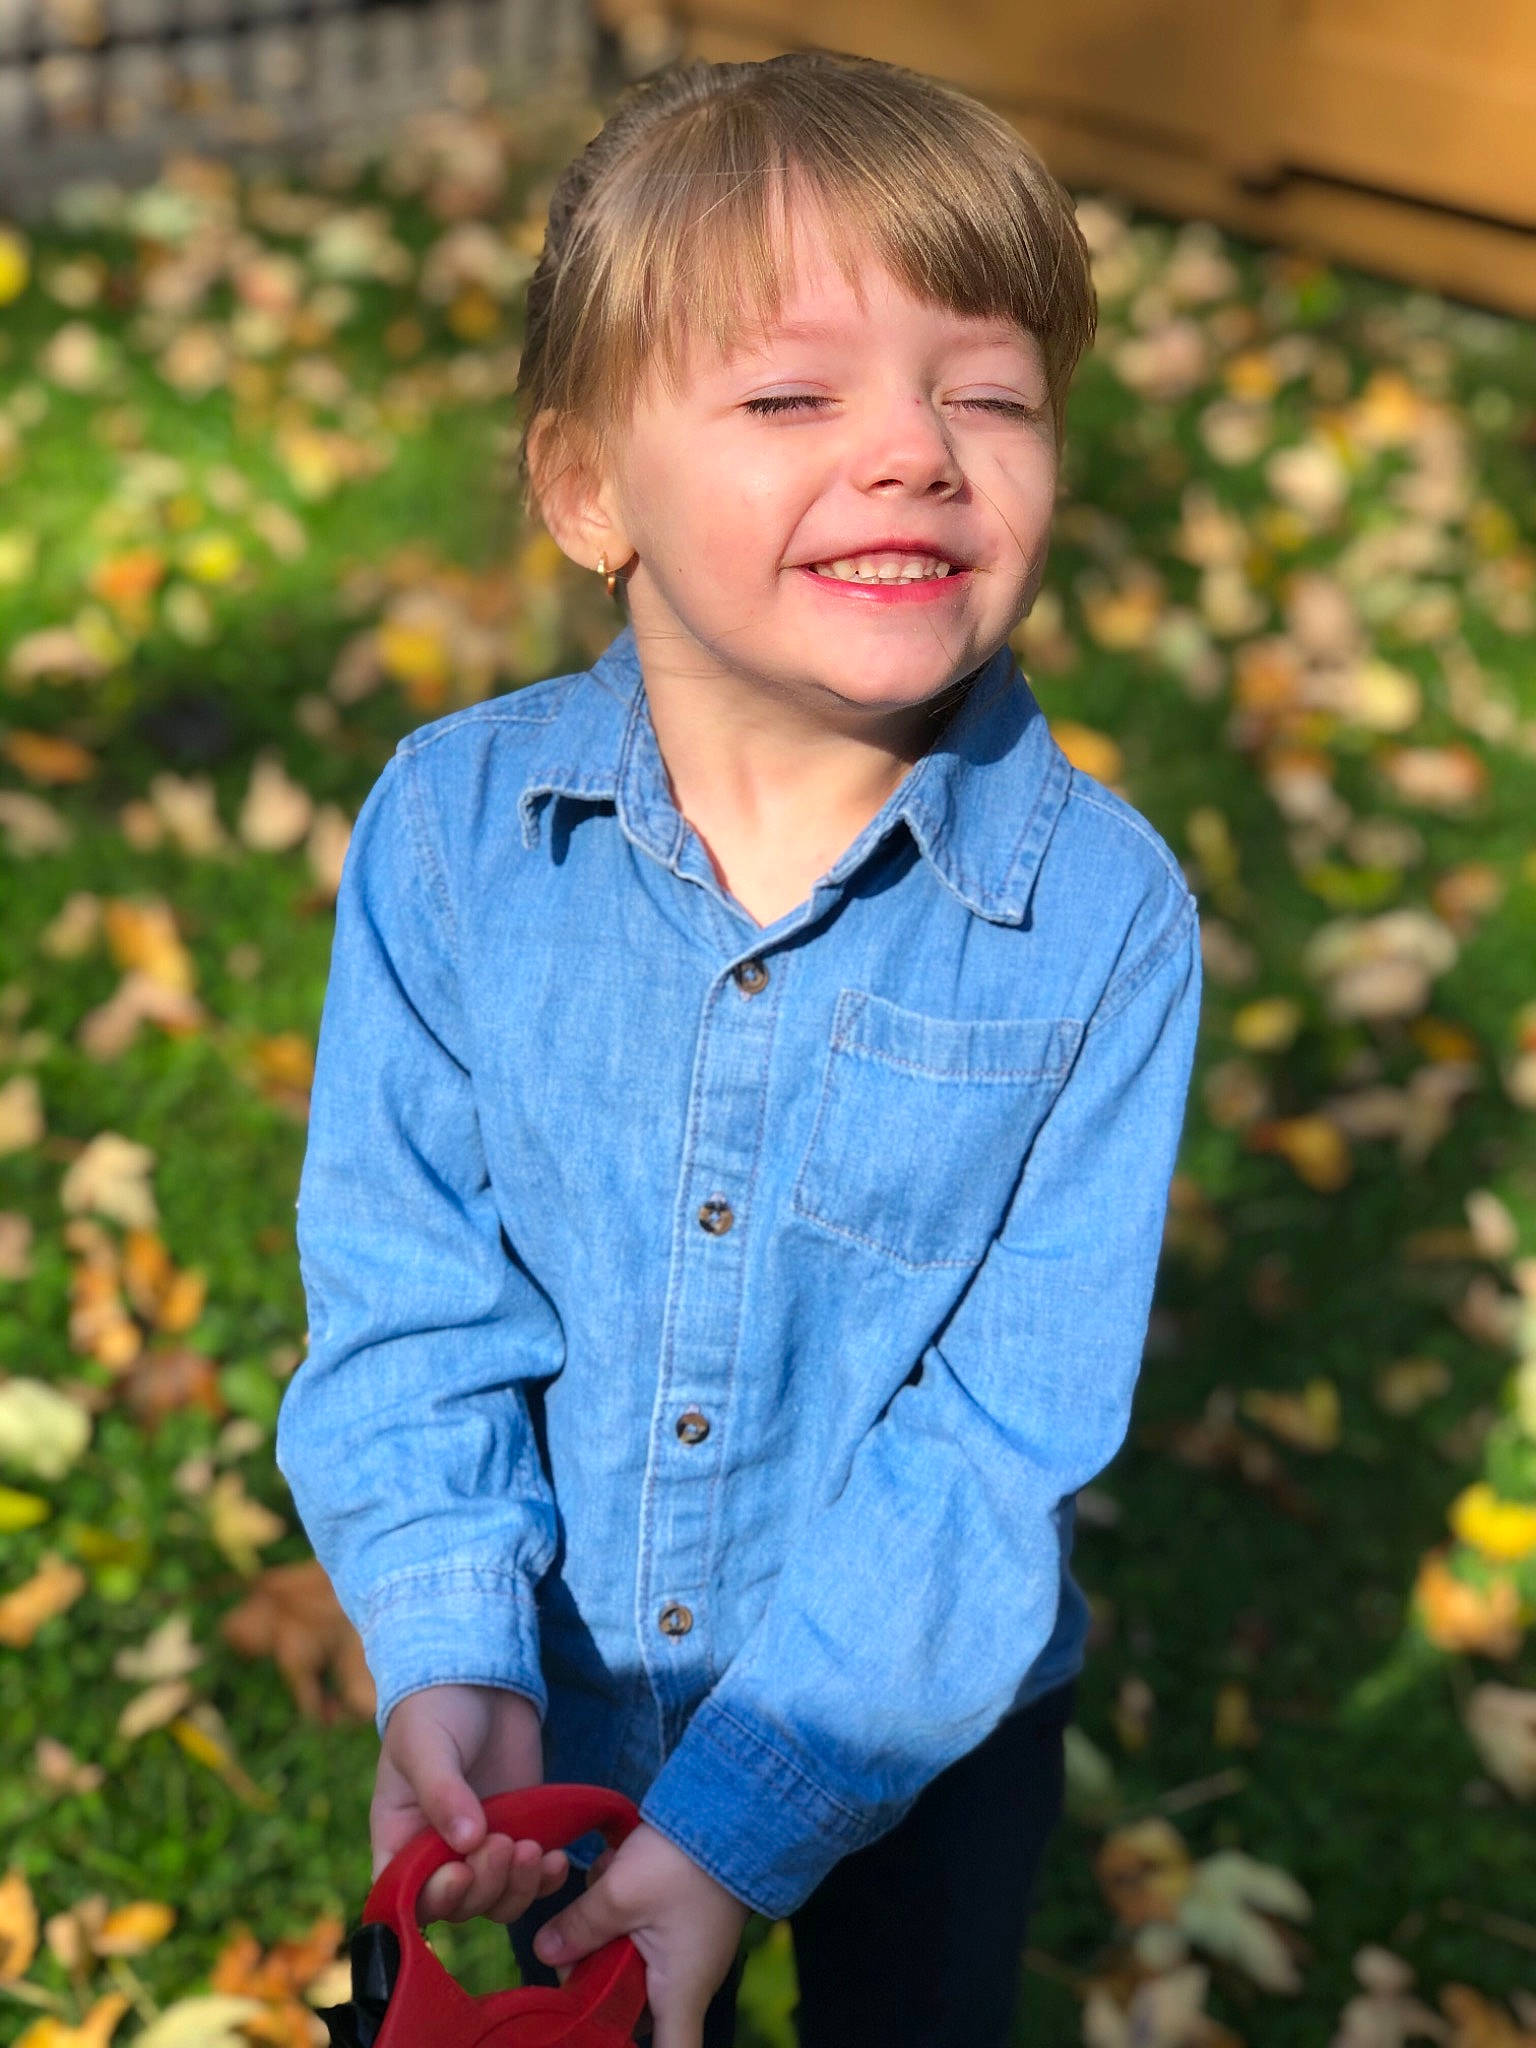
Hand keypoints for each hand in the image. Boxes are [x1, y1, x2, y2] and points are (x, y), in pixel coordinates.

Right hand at [371, 1683, 571, 1924]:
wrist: (482, 1678)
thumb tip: (466, 1842)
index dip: (435, 1899)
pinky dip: (545, 1880)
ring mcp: (481, 1849)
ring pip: (498, 1901)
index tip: (461, 1873)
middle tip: (505, 1843)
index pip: (409, 1896)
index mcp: (400, 1839)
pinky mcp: (519, 1835)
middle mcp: (439, 1854)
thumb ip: (442, 1791)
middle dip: (485, 1885)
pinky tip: (557, 1858)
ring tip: (533, 1849)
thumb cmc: (436, 1708)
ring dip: (518, 1888)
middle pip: (459, 1906)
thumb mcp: (426, 1744)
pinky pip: (531, 1880)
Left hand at [532, 1823, 750, 2047]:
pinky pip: (636, 1926)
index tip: (594, 2034)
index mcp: (679, 1993)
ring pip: (625, 1957)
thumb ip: (581, 1927)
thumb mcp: (621, 1894)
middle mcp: (683, 1980)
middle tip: (574, 1936)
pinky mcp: (677, 1917)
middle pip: (627, 2003)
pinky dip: (620, 1903)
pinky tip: (616, 1868)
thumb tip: (544, 1953)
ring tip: (605, 1883)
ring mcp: (681, 1947)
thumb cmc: (682, 1864)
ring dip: (605, 1926)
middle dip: (594, 1971)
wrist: (733, 1809)